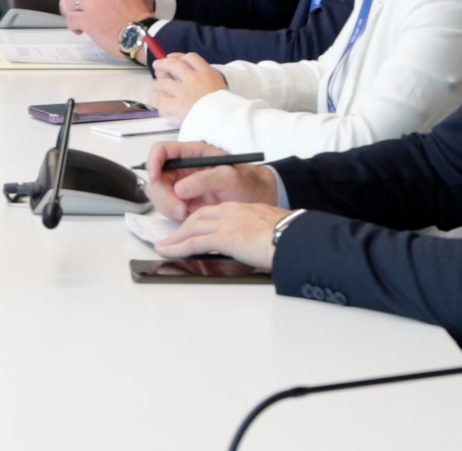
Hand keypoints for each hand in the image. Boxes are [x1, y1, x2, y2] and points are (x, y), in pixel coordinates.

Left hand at [61, 0, 154, 51]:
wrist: (140, 35)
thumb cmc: (141, 20)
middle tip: (79, 2)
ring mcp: (93, 5)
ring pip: (72, 0)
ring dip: (73, 9)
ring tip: (77, 17)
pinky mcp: (87, 19)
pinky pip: (71, 17)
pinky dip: (72, 24)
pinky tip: (79, 29)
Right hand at [144, 140, 278, 221]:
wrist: (259, 200)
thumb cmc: (248, 182)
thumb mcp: (230, 177)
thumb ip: (205, 179)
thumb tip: (179, 188)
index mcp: (192, 154)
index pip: (161, 150)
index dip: (153, 162)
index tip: (155, 178)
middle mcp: (183, 168)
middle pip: (156, 176)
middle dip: (164, 194)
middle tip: (180, 209)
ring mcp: (181, 185)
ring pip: (158, 194)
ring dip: (168, 207)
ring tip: (188, 214)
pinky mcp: (183, 202)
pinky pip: (167, 207)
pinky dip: (173, 215)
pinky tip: (189, 217)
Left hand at [149, 52, 227, 119]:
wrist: (225, 117)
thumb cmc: (226, 103)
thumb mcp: (221, 83)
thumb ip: (208, 76)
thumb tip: (195, 74)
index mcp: (206, 72)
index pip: (190, 57)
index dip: (179, 56)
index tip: (173, 58)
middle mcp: (192, 78)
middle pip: (173, 65)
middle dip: (162, 64)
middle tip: (157, 65)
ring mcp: (183, 91)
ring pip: (163, 83)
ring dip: (158, 84)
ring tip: (156, 87)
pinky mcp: (177, 105)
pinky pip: (161, 101)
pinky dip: (155, 101)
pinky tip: (153, 102)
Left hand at [155, 203, 288, 269]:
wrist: (297, 238)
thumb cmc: (292, 236)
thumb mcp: (272, 230)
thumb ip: (260, 234)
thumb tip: (259, 247)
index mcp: (244, 209)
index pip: (215, 212)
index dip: (199, 220)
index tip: (192, 228)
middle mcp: (232, 212)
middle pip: (199, 217)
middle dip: (183, 228)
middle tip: (172, 238)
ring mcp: (227, 223)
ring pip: (192, 228)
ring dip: (175, 238)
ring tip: (164, 246)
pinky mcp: (224, 237)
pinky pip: (194, 242)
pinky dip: (177, 247)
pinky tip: (167, 251)